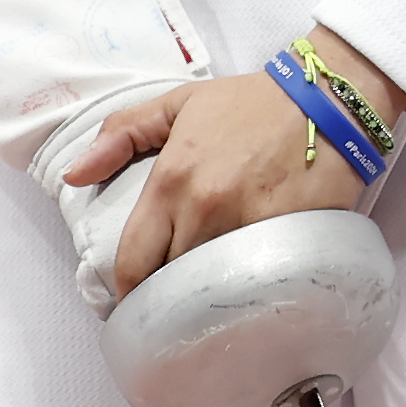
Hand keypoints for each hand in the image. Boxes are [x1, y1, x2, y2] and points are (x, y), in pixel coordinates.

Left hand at [83, 32, 403, 295]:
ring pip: (210, 287)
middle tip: (168, 307)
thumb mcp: (182, 103)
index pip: (134, 260)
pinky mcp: (288, 238)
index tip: (130, 304)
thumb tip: (74, 174)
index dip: (127, 291)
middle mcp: (203, 210)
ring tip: (205, 307)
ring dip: (204, 298)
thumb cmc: (254, 102)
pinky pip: (256, 282)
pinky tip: (246, 297)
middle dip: (165, 296)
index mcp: (171, 181)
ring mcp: (247, 227)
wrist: (331, 99)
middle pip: (169, 280)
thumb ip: (122, 133)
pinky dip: (246, 292)